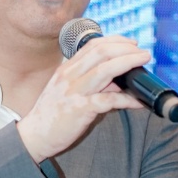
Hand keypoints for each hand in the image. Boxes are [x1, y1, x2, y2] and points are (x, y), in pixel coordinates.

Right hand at [16, 34, 150, 161]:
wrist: (35, 136)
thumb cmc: (52, 115)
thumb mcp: (67, 91)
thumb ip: (89, 82)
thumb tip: (117, 80)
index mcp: (67, 69)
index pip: (93, 45)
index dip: (116, 41)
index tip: (131, 43)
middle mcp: (70, 76)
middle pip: (102, 52)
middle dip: (126, 48)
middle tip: (143, 52)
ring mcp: (75, 91)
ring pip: (106, 70)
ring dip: (128, 62)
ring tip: (143, 61)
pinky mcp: (81, 109)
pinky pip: (109, 100)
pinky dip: (127, 99)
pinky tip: (138, 101)